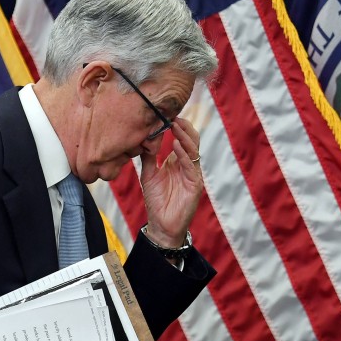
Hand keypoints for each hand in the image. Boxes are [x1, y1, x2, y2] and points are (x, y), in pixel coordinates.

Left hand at [139, 118, 202, 246]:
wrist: (161, 224)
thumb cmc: (156, 201)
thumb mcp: (149, 174)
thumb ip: (149, 158)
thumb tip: (144, 138)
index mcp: (178, 162)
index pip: (182, 140)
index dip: (177, 128)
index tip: (167, 115)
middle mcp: (188, 166)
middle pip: (191, 141)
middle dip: (184, 128)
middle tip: (174, 116)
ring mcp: (193, 175)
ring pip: (193, 151)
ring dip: (184, 137)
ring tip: (175, 126)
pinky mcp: (195, 185)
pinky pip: (191, 166)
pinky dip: (184, 155)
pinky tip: (176, 145)